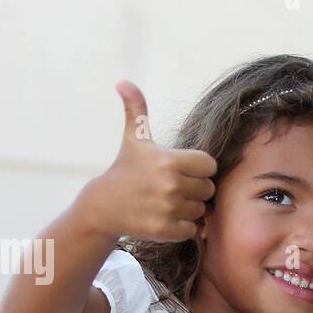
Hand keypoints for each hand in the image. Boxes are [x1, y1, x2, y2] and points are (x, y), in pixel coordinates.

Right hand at [76, 80, 218, 242]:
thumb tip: (123, 82)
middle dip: (194, 189)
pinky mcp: (165, 230)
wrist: (104, 205)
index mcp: (169, 160)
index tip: (182, 170)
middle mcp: (170, 184)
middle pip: (208, 189)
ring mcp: (167, 208)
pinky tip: (164, 217)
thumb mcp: (134, 139)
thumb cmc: (126, 169)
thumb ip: (136, 110)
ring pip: (200, 210)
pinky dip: (182, 227)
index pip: (209, 165)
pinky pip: (191, 229)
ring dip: (188, 208)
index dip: (198, 168)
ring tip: (167, 202)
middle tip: (173, 188)